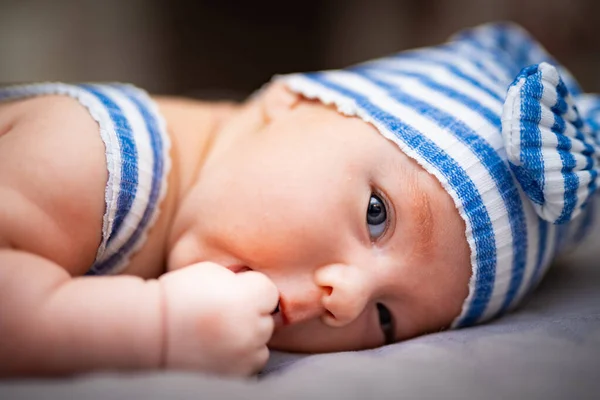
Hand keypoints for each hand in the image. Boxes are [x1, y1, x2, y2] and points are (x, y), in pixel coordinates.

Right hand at [159, 262, 278, 375]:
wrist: (154, 331)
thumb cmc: (181, 295)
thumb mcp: (213, 271)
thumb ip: (241, 279)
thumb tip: (256, 289)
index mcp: (247, 299)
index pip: (270, 291)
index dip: (251, 289)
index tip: (234, 291)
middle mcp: (252, 328)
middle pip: (267, 316)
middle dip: (252, 312)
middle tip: (224, 312)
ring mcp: (246, 353)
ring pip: (262, 341)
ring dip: (250, 335)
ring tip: (222, 331)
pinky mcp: (239, 372)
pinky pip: (253, 361)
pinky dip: (242, 355)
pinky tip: (221, 346)